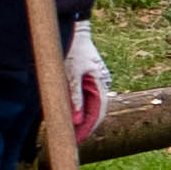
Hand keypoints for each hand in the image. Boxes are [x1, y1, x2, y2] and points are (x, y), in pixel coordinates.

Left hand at [65, 20, 108, 138]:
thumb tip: (77, 121)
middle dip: (84, 126)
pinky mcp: (88, 77)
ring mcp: (95, 80)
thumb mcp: (70, 74)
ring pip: (90, 105)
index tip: (75, 141)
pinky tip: (70, 113)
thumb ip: (74, 97)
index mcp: (100, 83)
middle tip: (70, 139)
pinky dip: (79, 106)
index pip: (97, 114)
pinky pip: (86, 96)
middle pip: (95, 111)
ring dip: (81, 117)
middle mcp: (101, 83)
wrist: (73, 28)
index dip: (87, 129)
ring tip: (69, 130)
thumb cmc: (70, 49)